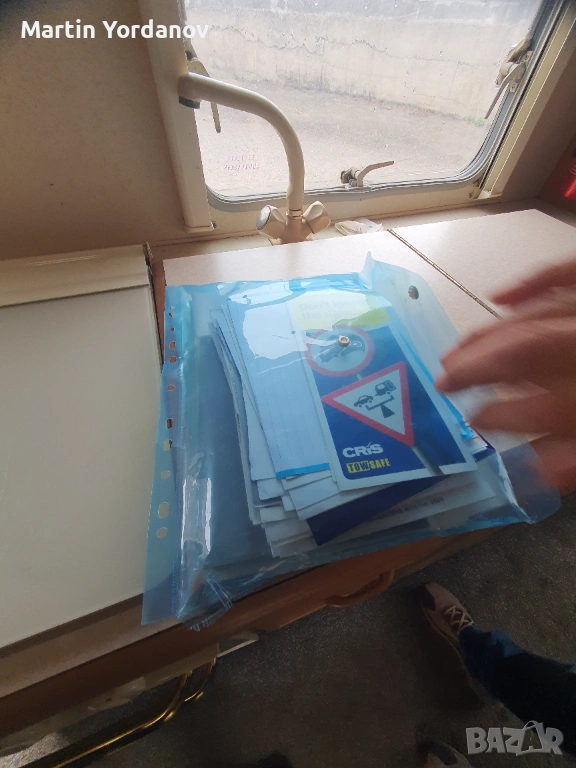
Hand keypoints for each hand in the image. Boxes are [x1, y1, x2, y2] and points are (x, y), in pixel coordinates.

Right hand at [435, 259, 575, 490]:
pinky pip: (565, 274)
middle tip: (441, 379)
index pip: (536, 402)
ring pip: (534, 315)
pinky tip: (503, 295)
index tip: (471, 422)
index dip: (496, 413)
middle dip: (476, 364)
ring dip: (489, 332)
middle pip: (523, 347)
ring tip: (457, 348)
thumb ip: (575, 457)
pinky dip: (534, 282)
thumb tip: (534, 469)